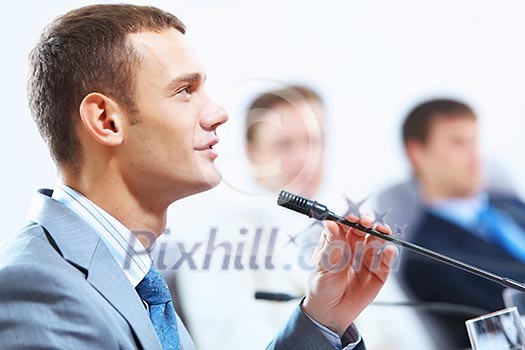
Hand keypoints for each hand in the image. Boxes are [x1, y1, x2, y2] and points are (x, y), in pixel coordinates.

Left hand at [302, 214, 397, 335]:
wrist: (330, 312)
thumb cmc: (321, 286)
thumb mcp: (323, 265)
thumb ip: (330, 245)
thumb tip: (330, 222)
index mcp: (336, 241)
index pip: (345, 224)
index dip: (349, 218)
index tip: (352, 218)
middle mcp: (353, 246)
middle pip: (363, 229)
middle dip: (366, 223)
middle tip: (367, 222)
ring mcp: (366, 258)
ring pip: (376, 241)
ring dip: (380, 233)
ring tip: (382, 231)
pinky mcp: (378, 273)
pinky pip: (386, 261)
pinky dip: (389, 254)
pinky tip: (388, 249)